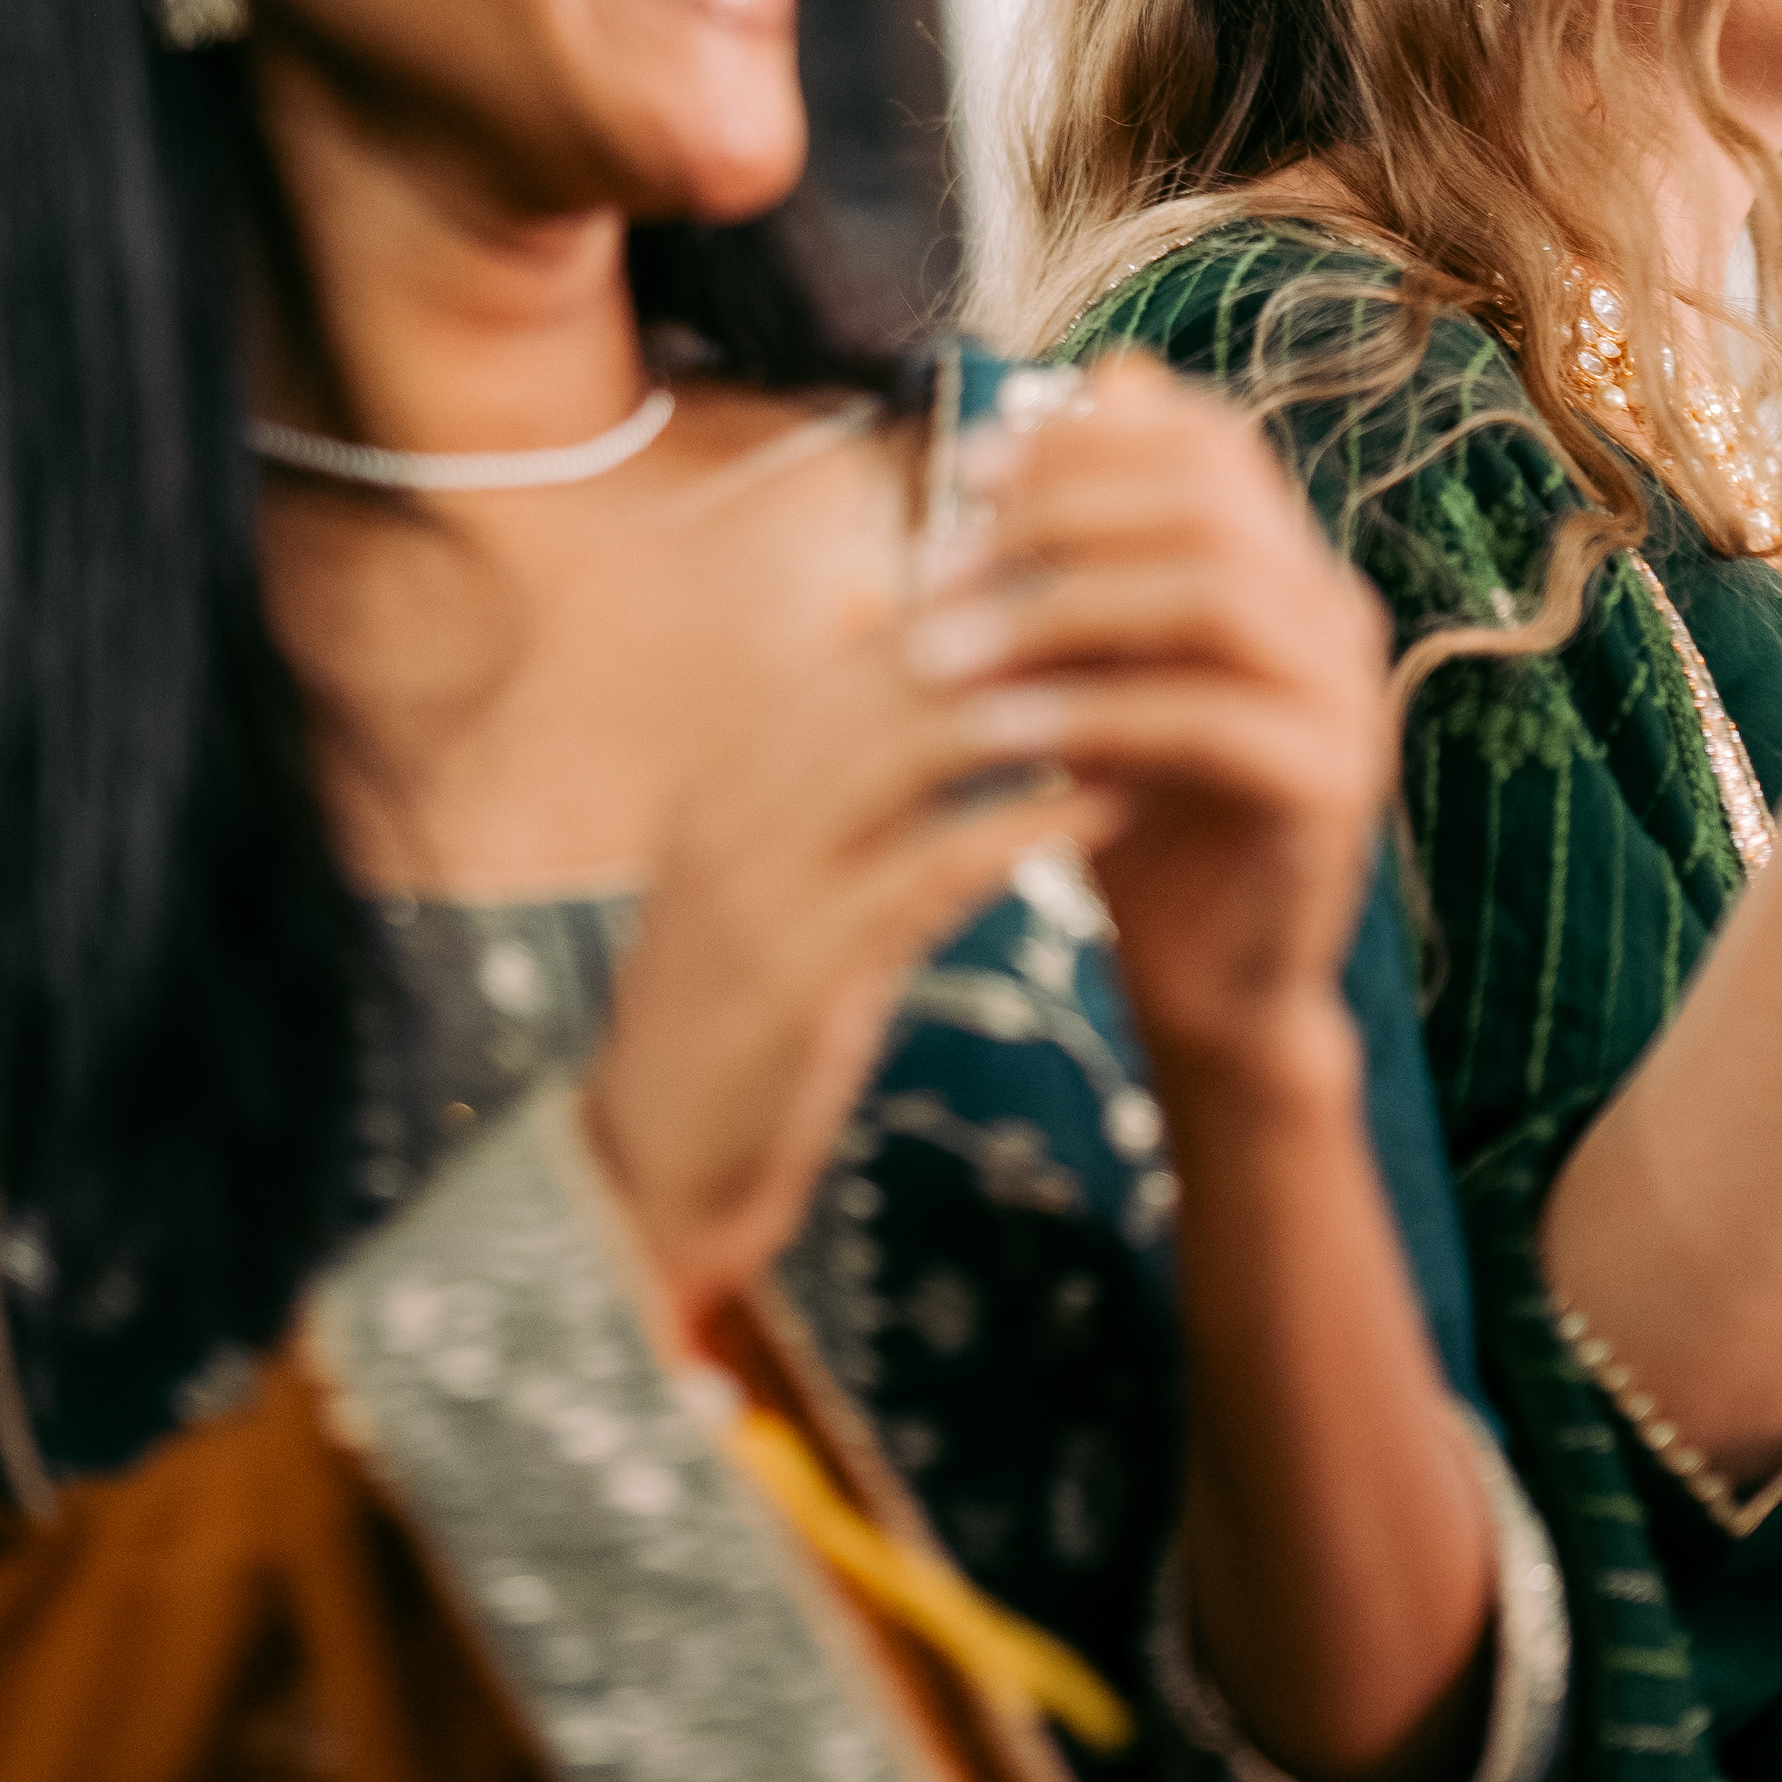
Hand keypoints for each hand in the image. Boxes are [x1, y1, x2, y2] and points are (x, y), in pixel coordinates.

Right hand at [586, 619, 1107, 1322]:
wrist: (637, 1186)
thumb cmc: (727, 1036)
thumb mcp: (765, 894)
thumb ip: (827, 790)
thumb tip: (898, 668)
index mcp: (725, 781)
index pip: (865, 650)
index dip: (986, 610)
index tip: (1094, 594)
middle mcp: (730, 810)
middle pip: (894, 675)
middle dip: (1025, 637)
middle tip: (1144, 618)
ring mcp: (756, 888)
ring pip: (914, 749)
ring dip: (1041, 711)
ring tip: (1145, 692)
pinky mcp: (798, 975)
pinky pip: (931, 867)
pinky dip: (1026, 823)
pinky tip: (1108, 806)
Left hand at [908, 358, 1399, 1108]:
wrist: (1209, 981)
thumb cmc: (1136, 812)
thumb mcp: (1091, 666)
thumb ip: (1078, 557)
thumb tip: (1055, 408)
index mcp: (1286, 567)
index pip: (1206, 442)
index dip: (1086, 438)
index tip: (967, 469)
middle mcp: (1334, 613)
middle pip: (1208, 500)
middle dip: (1055, 517)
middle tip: (936, 564)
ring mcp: (1347, 697)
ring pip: (1211, 595)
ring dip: (1057, 610)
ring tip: (940, 652)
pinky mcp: (1330, 786)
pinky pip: (1208, 718)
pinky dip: (1092, 715)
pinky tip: (993, 734)